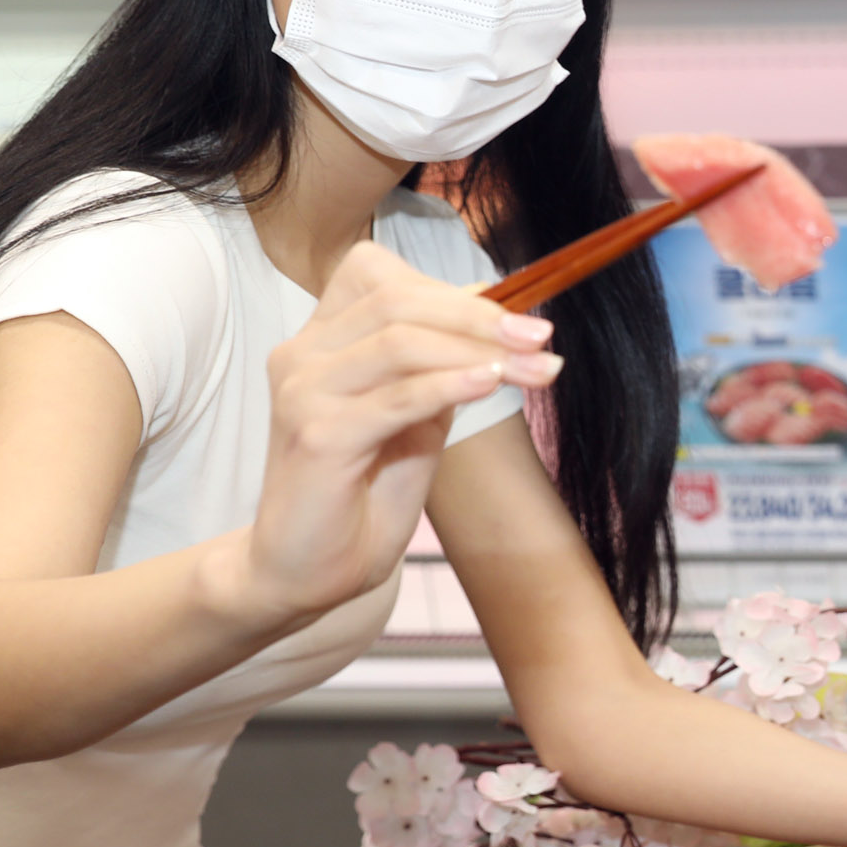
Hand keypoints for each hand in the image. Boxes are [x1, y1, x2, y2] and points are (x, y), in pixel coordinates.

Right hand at [237, 242, 558, 625]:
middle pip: (396, 300)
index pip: (380, 276)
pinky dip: (449, 385)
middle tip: (543, 337)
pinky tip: (490, 384)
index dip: (453, 290)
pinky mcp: (315, 435)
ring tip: (534, 369)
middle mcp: (303, 354)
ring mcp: (303, 391)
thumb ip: (443, 366)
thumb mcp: (417, 418)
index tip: (519, 321)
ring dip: (479, 350)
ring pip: (398, 341)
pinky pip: (395, 397)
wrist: (307, 570)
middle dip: (480, 316)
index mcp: (322, 340)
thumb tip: (496, 315)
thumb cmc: (364, 494)